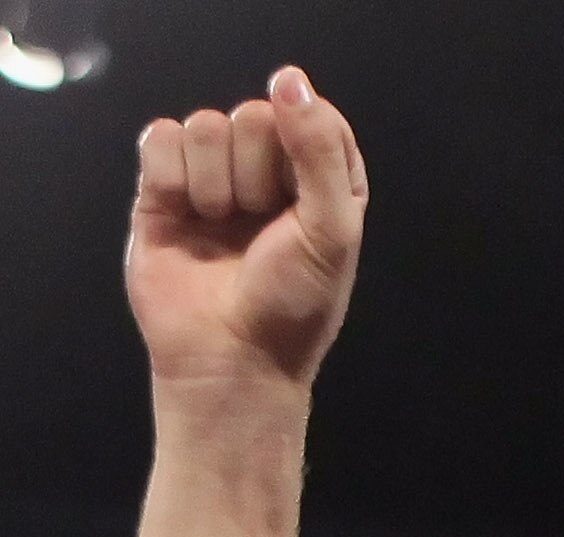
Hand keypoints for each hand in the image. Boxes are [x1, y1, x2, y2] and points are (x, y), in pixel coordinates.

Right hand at [126, 67, 367, 396]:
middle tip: (259, 227)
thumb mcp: (332, 230)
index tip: (301, 196)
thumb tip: (289, 79)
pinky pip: (161, 138)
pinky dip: (172, 177)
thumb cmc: (291, 308)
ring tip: (222, 232)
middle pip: (252, 116)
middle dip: (256, 172)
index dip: (301, 146)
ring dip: (215, 184)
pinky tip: (186, 216)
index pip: (309, 114)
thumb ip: (321, 150)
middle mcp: (266, 177)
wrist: (230, 361)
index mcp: (317, 183)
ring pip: (206, 126)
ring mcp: (214, 182)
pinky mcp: (164, 192)